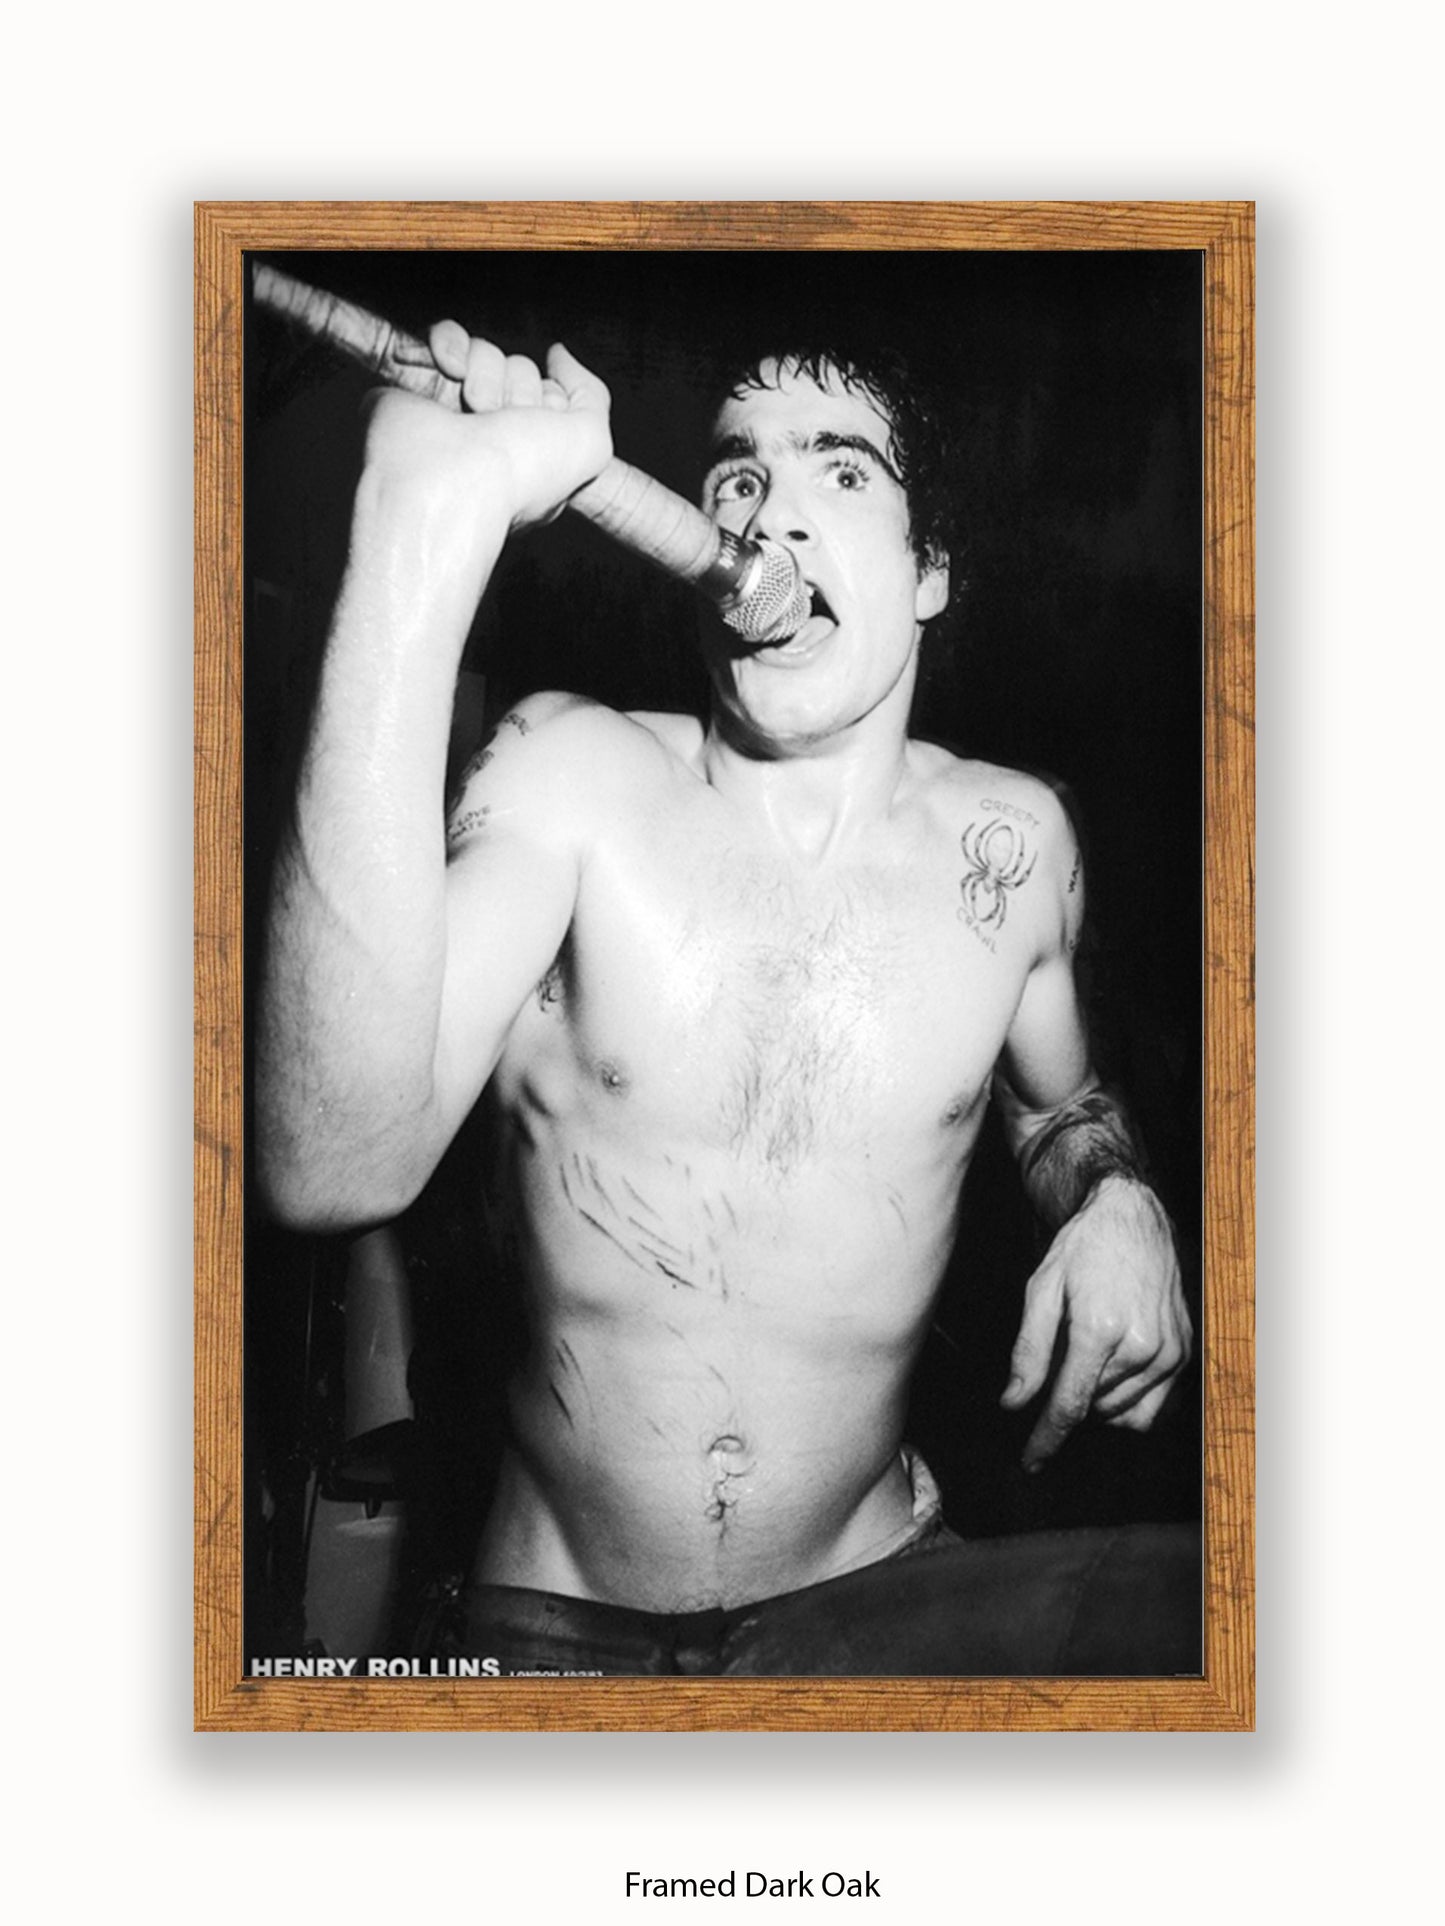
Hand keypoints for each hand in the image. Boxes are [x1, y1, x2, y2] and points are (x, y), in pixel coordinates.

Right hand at [361, 322, 613, 534]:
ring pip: (486, 351)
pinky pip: (445, 336)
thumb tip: (558, 355)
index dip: (551, 403)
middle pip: (520, 369)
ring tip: (475, 410)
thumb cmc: (523, 475)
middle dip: (521, 389)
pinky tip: (449, 368)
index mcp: (527, 453)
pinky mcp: (414, 385)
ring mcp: (451, 408)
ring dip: (487, 372)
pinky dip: (450, 342)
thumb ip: (591, 397)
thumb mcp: (590, 445)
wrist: (450, 481)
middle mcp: (489, 433)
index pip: (549, 396)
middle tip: (504, 425)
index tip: (542, 430)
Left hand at [1000, 1175, 1191, 1469]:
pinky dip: (1124, 1402)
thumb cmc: (1082, 1248)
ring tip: (1087, 1348)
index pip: (1070, 1404)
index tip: (1030, 1462)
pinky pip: (1150, 1407)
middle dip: (1066, 1394)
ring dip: (1095, 1397)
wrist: (1132, 1217)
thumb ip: (1028, 1353)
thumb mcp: (1041, 1290)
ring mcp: (1169, 1351)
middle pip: (1091, 1407)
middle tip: (1061, 1351)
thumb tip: (1013, 1403)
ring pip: (1119, 1411)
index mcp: (1100, 1328)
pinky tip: (1111, 1370)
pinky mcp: (1183, 1353)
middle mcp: (1142, 1344)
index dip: (1046, 1438)